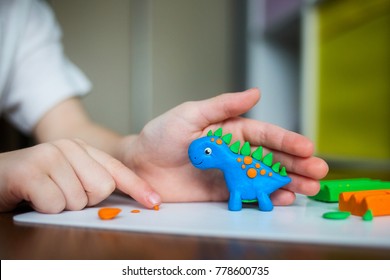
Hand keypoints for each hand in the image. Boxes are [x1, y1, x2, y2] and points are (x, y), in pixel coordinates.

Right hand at [0, 139, 160, 212]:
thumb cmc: (35, 181)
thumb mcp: (68, 176)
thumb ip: (92, 180)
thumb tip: (123, 197)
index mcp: (82, 149)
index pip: (117, 170)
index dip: (138, 187)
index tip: (154, 201)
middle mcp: (69, 147)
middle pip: (103, 187)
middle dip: (84, 200)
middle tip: (62, 192)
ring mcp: (50, 156)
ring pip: (77, 200)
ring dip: (61, 205)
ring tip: (45, 193)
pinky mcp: (31, 171)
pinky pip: (55, 204)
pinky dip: (44, 208)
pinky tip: (33, 196)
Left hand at [121, 88, 328, 204]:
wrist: (140, 164)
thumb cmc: (162, 134)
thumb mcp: (190, 114)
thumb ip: (222, 105)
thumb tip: (256, 93)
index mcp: (230, 130)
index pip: (265, 135)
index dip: (287, 141)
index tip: (307, 148)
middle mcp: (235, 152)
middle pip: (272, 158)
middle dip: (296, 164)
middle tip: (319, 172)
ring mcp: (230, 173)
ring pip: (265, 178)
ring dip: (288, 182)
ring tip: (309, 188)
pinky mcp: (221, 193)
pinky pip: (248, 195)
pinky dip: (266, 197)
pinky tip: (283, 198)